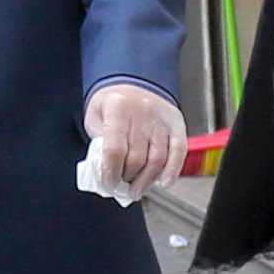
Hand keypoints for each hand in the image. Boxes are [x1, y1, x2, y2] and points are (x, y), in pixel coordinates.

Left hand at [86, 81, 187, 196]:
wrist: (131, 84)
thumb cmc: (112, 106)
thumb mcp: (95, 118)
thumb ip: (99, 142)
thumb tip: (107, 172)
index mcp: (118, 107)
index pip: (115, 150)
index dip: (111, 173)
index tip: (109, 184)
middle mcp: (142, 110)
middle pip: (137, 158)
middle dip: (128, 178)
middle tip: (122, 187)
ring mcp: (161, 117)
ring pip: (157, 159)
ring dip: (147, 180)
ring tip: (137, 189)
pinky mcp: (177, 123)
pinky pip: (179, 151)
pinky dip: (172, 170)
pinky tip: (164, 183)